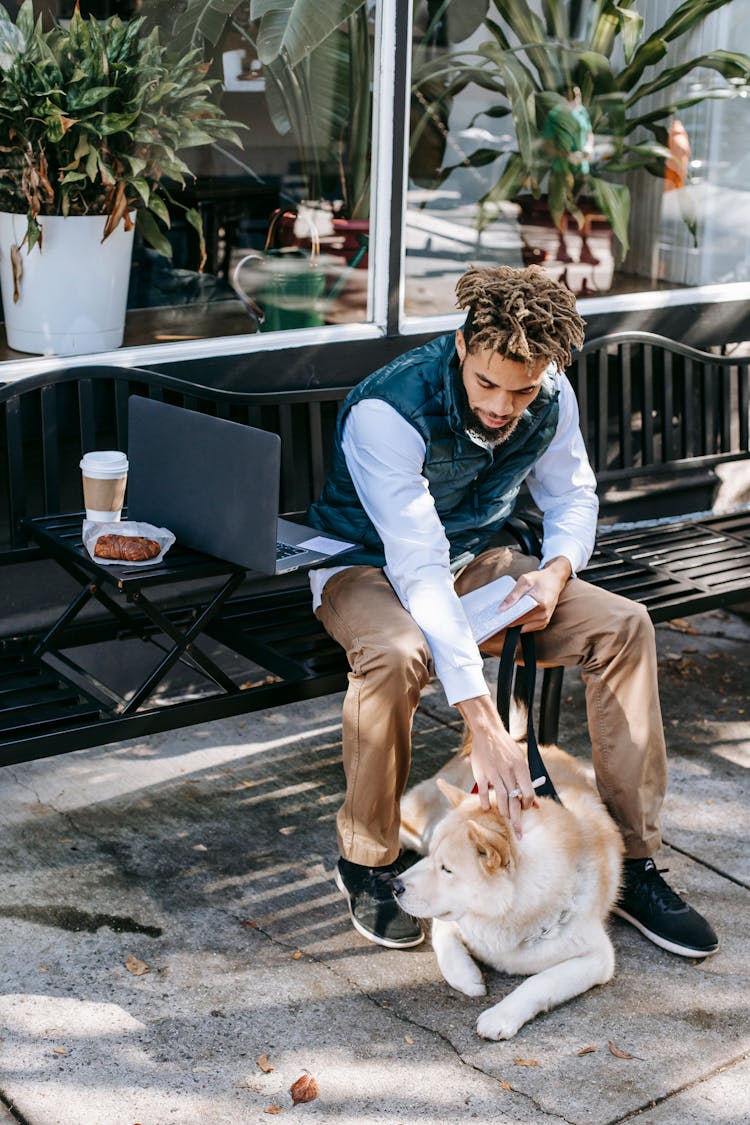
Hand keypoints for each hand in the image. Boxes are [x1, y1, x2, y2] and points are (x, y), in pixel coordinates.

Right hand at [455, 695, 535, 837]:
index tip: (525, 808)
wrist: (488, 732)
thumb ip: (527, 783)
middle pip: (515, 801)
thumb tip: (537, 805)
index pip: (528, 793)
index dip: (528, 804)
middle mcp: (508, 771)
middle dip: (517, 820)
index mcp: (521, 768)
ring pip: (501, 800)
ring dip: (504, 812)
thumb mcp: (521, 762)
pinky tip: (488, 808)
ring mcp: (494, 773)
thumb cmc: (507, 749)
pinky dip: (486, 803)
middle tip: (519, 834)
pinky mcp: (481, 774)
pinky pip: (484, 793)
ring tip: (506, 817)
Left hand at [496, 556, 571, 632]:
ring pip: (523, 628)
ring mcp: (545, 620)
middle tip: (497, 616)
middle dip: (508, 621)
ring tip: (507, 614)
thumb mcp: (525, 581)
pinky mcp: (544, 622)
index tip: (495, 618)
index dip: (506, 619)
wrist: (554, 580)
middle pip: (520, 624)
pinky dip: (521, 623)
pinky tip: (516, 616)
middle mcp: (544, 615)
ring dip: (515, 623)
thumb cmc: (540, 579)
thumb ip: (513, 595)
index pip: (519, 617)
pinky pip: (528, 628)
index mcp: (540, 604)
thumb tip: (501, 608)